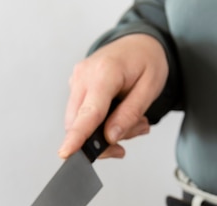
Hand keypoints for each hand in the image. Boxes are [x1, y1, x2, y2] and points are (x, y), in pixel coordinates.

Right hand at [59, 34, 168, 158]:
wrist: (139, 42)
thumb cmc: (147, 60)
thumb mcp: (150, 87)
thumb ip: (130, 114)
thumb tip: (110, 137)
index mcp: (104, 72)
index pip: (88, 113)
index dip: (77, 136)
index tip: (66, 153)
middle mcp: (84, 76)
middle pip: (80, 124)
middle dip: (104, 140)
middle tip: (136, 130)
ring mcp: (76, 81)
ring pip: (80, 124)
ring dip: (105, 132)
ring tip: (133, 121)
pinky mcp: (76, 88)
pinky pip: (82, 117)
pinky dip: (101, 124)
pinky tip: (119, 115)